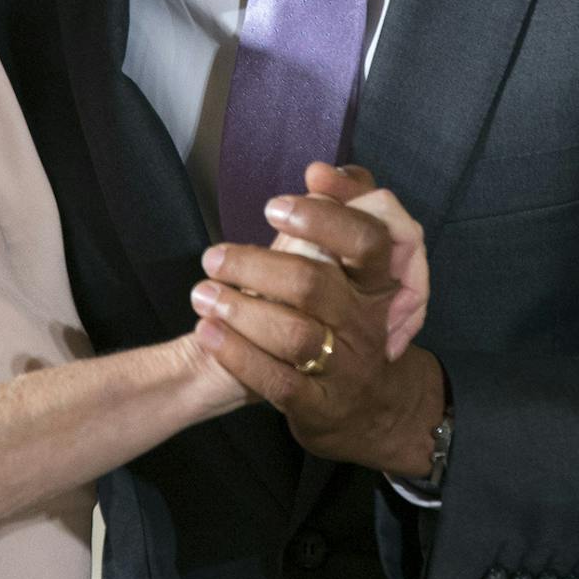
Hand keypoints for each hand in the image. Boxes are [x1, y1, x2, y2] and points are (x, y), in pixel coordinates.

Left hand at [190, 165, 444, 477]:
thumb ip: (342, 210)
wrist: (363, 408)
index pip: (366, 240)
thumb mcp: (350, 268)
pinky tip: (207, 333)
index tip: (272, 207)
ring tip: (202, 295)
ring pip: (295, 335)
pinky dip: (237, 355)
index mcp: (376, 283)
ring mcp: (346, 368)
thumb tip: (318, 170)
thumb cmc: (342, 318)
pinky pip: (278, 382)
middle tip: (213, 258)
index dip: (322, 218)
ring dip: (240, 311)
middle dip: (255, 266)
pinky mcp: (320, 406)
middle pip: (314, 284)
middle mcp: (366, 324)